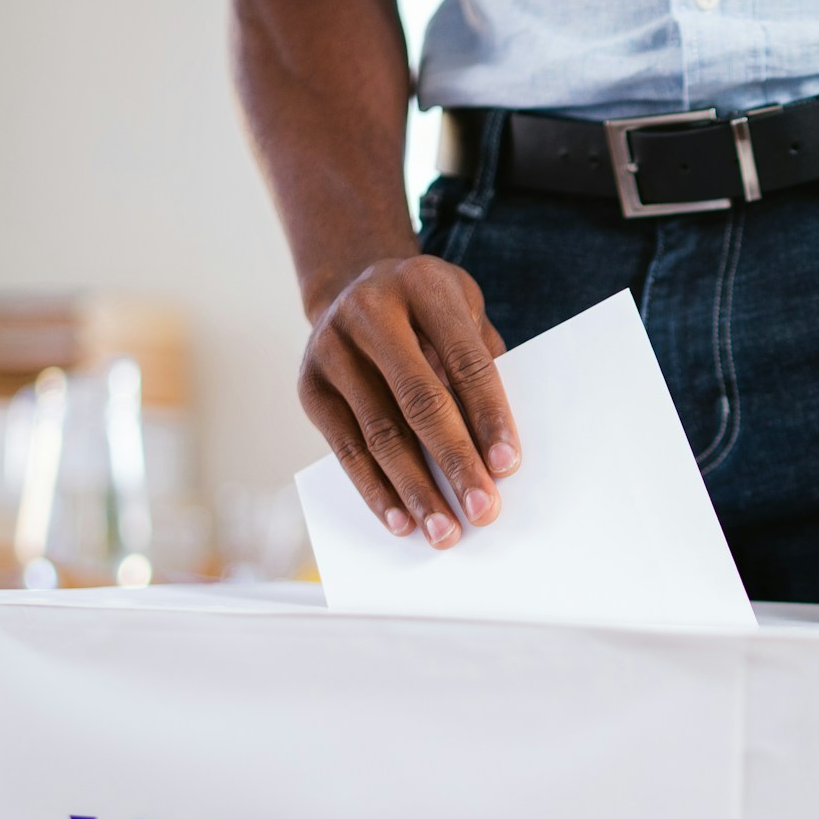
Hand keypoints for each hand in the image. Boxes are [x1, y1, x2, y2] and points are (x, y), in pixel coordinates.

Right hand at [298, 256, 518, 545]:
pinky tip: (401, 521)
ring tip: (444, 532)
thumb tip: (500, 456)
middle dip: (455, 462)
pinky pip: (346, 448)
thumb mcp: (464, 316)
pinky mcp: (310, 386)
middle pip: (420, 400)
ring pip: (381, 433)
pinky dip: (375, 490)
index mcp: (424, 286)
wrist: (352, 286)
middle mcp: (370, 312)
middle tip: (483, 512)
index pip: (467, 361)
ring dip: (415, 490)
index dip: (490, 416)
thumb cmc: (429, 314)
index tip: (509, 465)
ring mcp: (332, 348)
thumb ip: (482, 370)